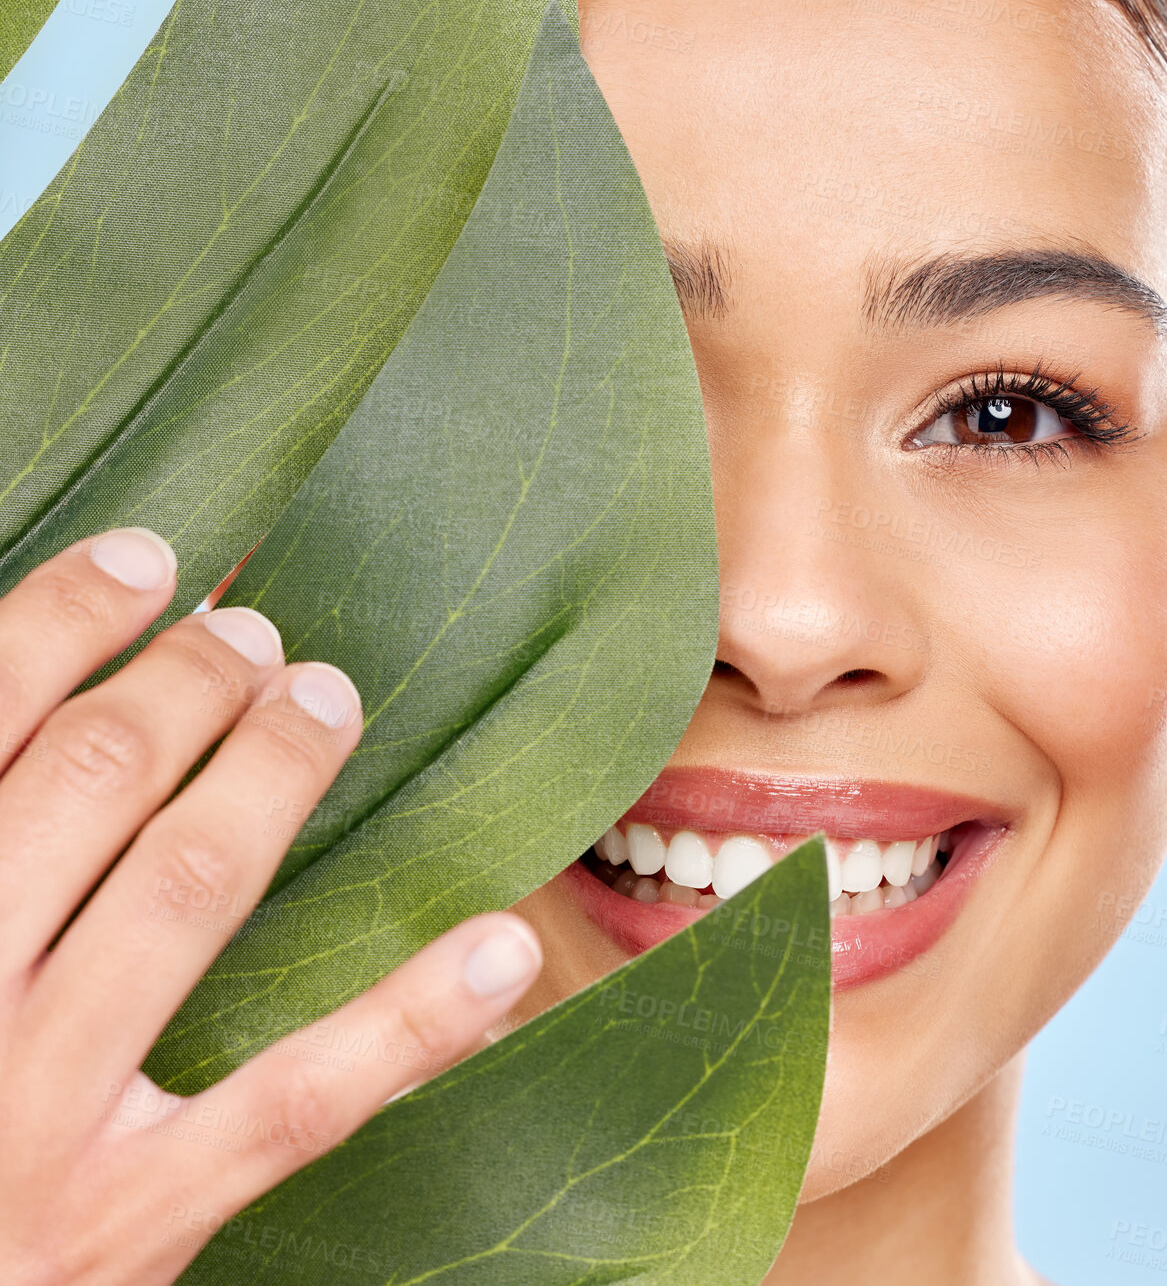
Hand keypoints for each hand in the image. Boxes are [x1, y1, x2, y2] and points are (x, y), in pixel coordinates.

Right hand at [0, 530, 542, 1284]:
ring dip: (271, 773)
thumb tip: (51, 710)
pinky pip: (292, 1104)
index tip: (148, 562)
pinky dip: (410, 1018)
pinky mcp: (132, 1220)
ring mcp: (42, 1120)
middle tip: (251, 633)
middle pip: (94, 781)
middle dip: (186, 683)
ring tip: (326, 696)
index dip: (64, 619)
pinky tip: (505, 942)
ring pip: (186, 893)